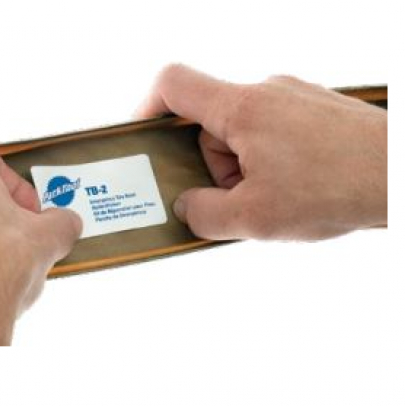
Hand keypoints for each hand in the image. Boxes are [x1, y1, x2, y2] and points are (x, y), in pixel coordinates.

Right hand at [136, 64, 386, 239]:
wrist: (404, 174)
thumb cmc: (336, 187)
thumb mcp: (255, 217)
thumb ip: (204, 215)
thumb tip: (186, 207)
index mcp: (240, 109)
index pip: (173, 84)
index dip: (148, 108)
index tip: (147, 138)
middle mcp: (265, 91)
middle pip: (209, 122)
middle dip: (213, 164)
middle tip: (237, 197)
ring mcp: (292, 96)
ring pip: (242, 130)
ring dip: (244, 166)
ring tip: (276, 197)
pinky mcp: (314, 108)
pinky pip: (272, 129)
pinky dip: (269, 158)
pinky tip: (295, 186)